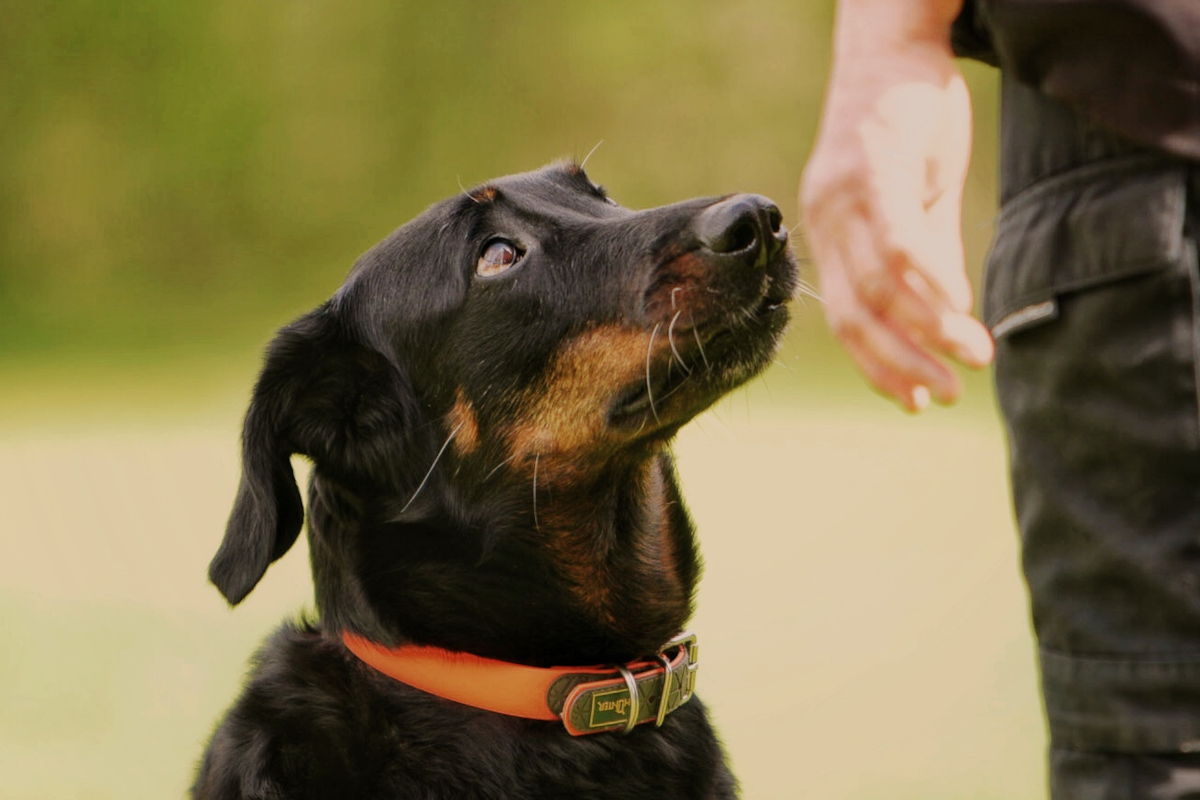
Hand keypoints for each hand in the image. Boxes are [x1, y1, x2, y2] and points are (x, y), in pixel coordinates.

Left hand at [800, 1, 993, 411]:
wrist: (896, 42)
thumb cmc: (908, 121)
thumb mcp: (919, 199)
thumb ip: (927, 258)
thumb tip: (948, 316)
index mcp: (832, 235)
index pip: (847, 319)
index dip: (877, 366)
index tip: (912, 402)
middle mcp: (826, 222)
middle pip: (856, 316)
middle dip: (901, 365)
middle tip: (944, 398)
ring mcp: (842, 196)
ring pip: (880, 286)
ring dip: (927, 330)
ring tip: (972, 358)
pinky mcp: (871, 168)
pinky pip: (897, 240)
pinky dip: (929, 280)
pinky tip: (959, 306)